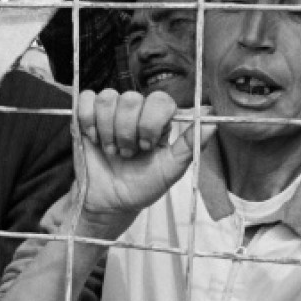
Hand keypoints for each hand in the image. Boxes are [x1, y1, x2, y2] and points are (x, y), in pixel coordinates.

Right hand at [74, 89, 214, 237]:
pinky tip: (93, 138)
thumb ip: (191, 144)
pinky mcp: (86, 116)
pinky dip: (88, 119)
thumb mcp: (171, 170)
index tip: (147, 146)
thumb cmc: (143, 186)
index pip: (160, 100)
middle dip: (127, 131)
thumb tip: (213, 119)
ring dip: (108, 129)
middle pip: (132, 98)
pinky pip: (86, 99)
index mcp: (159, 119)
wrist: (111, 202)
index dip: (151, 121)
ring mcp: (111, 112)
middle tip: (127, 154)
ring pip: (109, 98)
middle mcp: (136, 111)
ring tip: (111, 150)